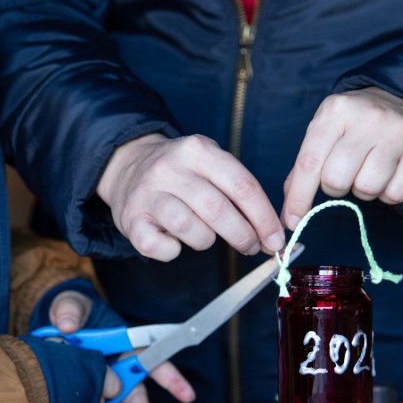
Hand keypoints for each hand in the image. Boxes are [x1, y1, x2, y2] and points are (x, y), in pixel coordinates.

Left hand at [48, 291, 195, 402]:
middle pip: (135, 392)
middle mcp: (119, 366)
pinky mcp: (90, 395)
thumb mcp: (70, 304)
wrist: (54, 325)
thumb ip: (70, 311)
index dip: (170, 378)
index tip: (186, 395)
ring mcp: (105, 383)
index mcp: (123, 344)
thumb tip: (68, 326)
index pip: (150, 360)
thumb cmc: (71, 311)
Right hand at [97, 133, 284, 260]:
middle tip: (250, 247)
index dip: (264, 217)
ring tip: (206, 236)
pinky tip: (175, 243)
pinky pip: (158, 246)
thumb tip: (270, 233)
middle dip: (242, 235)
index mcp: (198, 150)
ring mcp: (148, 193)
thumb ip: (239, 192)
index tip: (276, 239)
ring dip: (205, 241)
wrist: (127, 166)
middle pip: (217, 209)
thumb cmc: (181, 173)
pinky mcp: (130, 218)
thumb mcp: (209, 164)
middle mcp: (171, 168)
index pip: (242, 185)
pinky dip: (172, 251)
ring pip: (189, 228)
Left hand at [281, 87, 402, 228]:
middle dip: (334, 187)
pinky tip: (388, 175)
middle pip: (337, 180)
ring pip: (367, 189)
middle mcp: (368, 118)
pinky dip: (388, 194)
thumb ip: (306, 166)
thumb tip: (291, 211)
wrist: (401, 100)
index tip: (292, 220)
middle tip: (343, 174)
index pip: (310, 162)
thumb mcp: (325, 130)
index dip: (299, 197)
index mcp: (336, 111)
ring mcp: (398, 133)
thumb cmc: (354, 123)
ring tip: (367, 170)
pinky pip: (396, 194)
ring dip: (363, 190)